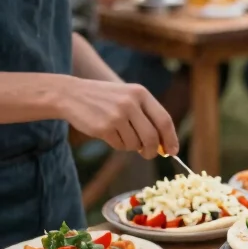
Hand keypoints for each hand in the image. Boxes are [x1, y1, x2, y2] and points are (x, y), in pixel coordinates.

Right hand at [63, 79, 178, 158]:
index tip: (173, 151)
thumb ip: (147, 116)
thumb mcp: (128, 97)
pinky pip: (120, 146)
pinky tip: (108, 133)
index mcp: (141, 93)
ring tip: (120, 133)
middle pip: (152, 137)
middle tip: (149, 154)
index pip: (164, 120)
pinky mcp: (104, 127)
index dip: (171, 138)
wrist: (71, 95)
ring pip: (135, 144)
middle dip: (153, 150)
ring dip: (131, 146)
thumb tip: (164, 145)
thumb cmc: (105, 99)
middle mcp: (130, 103)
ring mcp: (117, 115)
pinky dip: (118, 145)